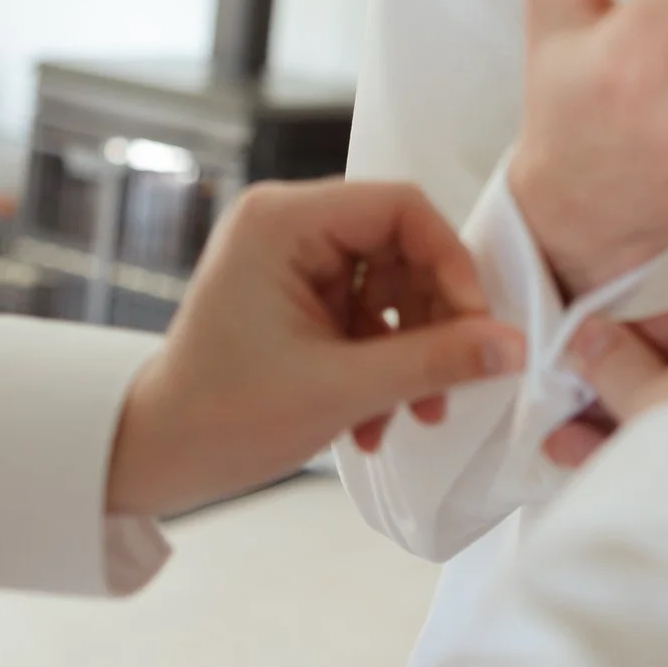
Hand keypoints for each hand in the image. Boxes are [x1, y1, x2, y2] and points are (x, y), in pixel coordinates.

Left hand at [105, 181, 525, 517]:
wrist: (153, 458)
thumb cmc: (224, 417)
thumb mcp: (343, 390)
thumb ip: (435, 362)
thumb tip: (514, 346)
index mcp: (284, 221)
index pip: (401, 207)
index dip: (451, 261)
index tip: (477, 324)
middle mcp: (286, 226)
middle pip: (402, 248)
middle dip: (433, 321)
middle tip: (454, 381)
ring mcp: (291, 262)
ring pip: (392, 287)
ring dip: (412, 354)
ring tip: (415, 416)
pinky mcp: (296, 297)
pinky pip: (368, 314)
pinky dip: (383, 363)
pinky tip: (376, 421)